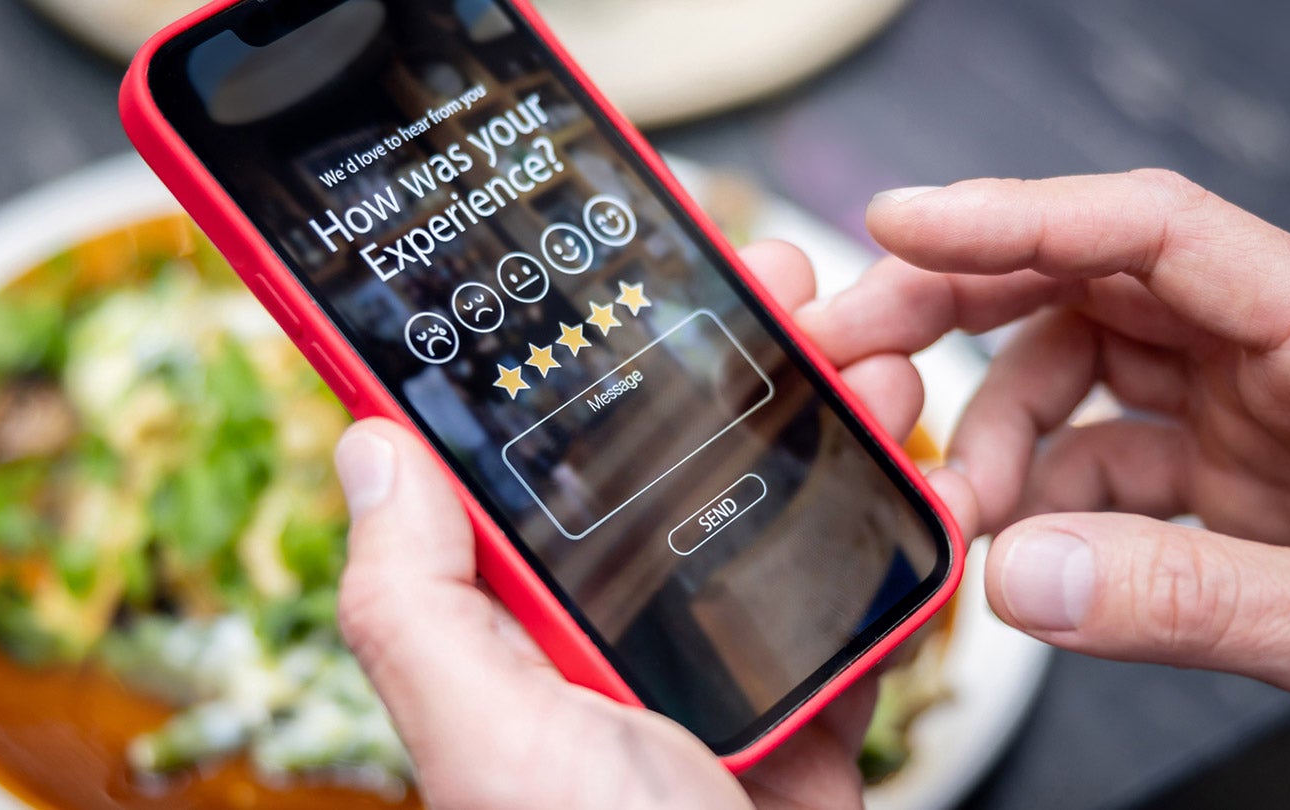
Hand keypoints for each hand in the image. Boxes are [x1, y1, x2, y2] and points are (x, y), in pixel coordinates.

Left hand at [332, 243, 974, 808]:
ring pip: (775, 506)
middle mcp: (614, 628)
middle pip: (672, 457)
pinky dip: (897, 533)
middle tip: (783, 281)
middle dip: (735, 358)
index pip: (535, 454)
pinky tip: (923, 474)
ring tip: (873, 356)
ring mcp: (719, 660)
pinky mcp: (809, 698)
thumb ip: (415, 596)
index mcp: (523, 620)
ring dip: (830, 421)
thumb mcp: (486, 729)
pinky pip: (857, 595)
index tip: (618, 260)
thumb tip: (365, 445)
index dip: (569, 349)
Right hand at [802, 170, 1289, 704]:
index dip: (1015, 214)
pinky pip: (1103, 457)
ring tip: (955, 505)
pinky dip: (1041, 497)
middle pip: (1089, 281)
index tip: (897, 226)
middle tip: (858, 348)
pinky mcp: (1231, 475)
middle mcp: (1280, 356)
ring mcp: (1252, 414)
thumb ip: (1199, 597)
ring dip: (995, 431)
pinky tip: (1018, 547)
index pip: (1152, 233)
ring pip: (1080, 371)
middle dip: (959, 307)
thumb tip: (1023, 580)